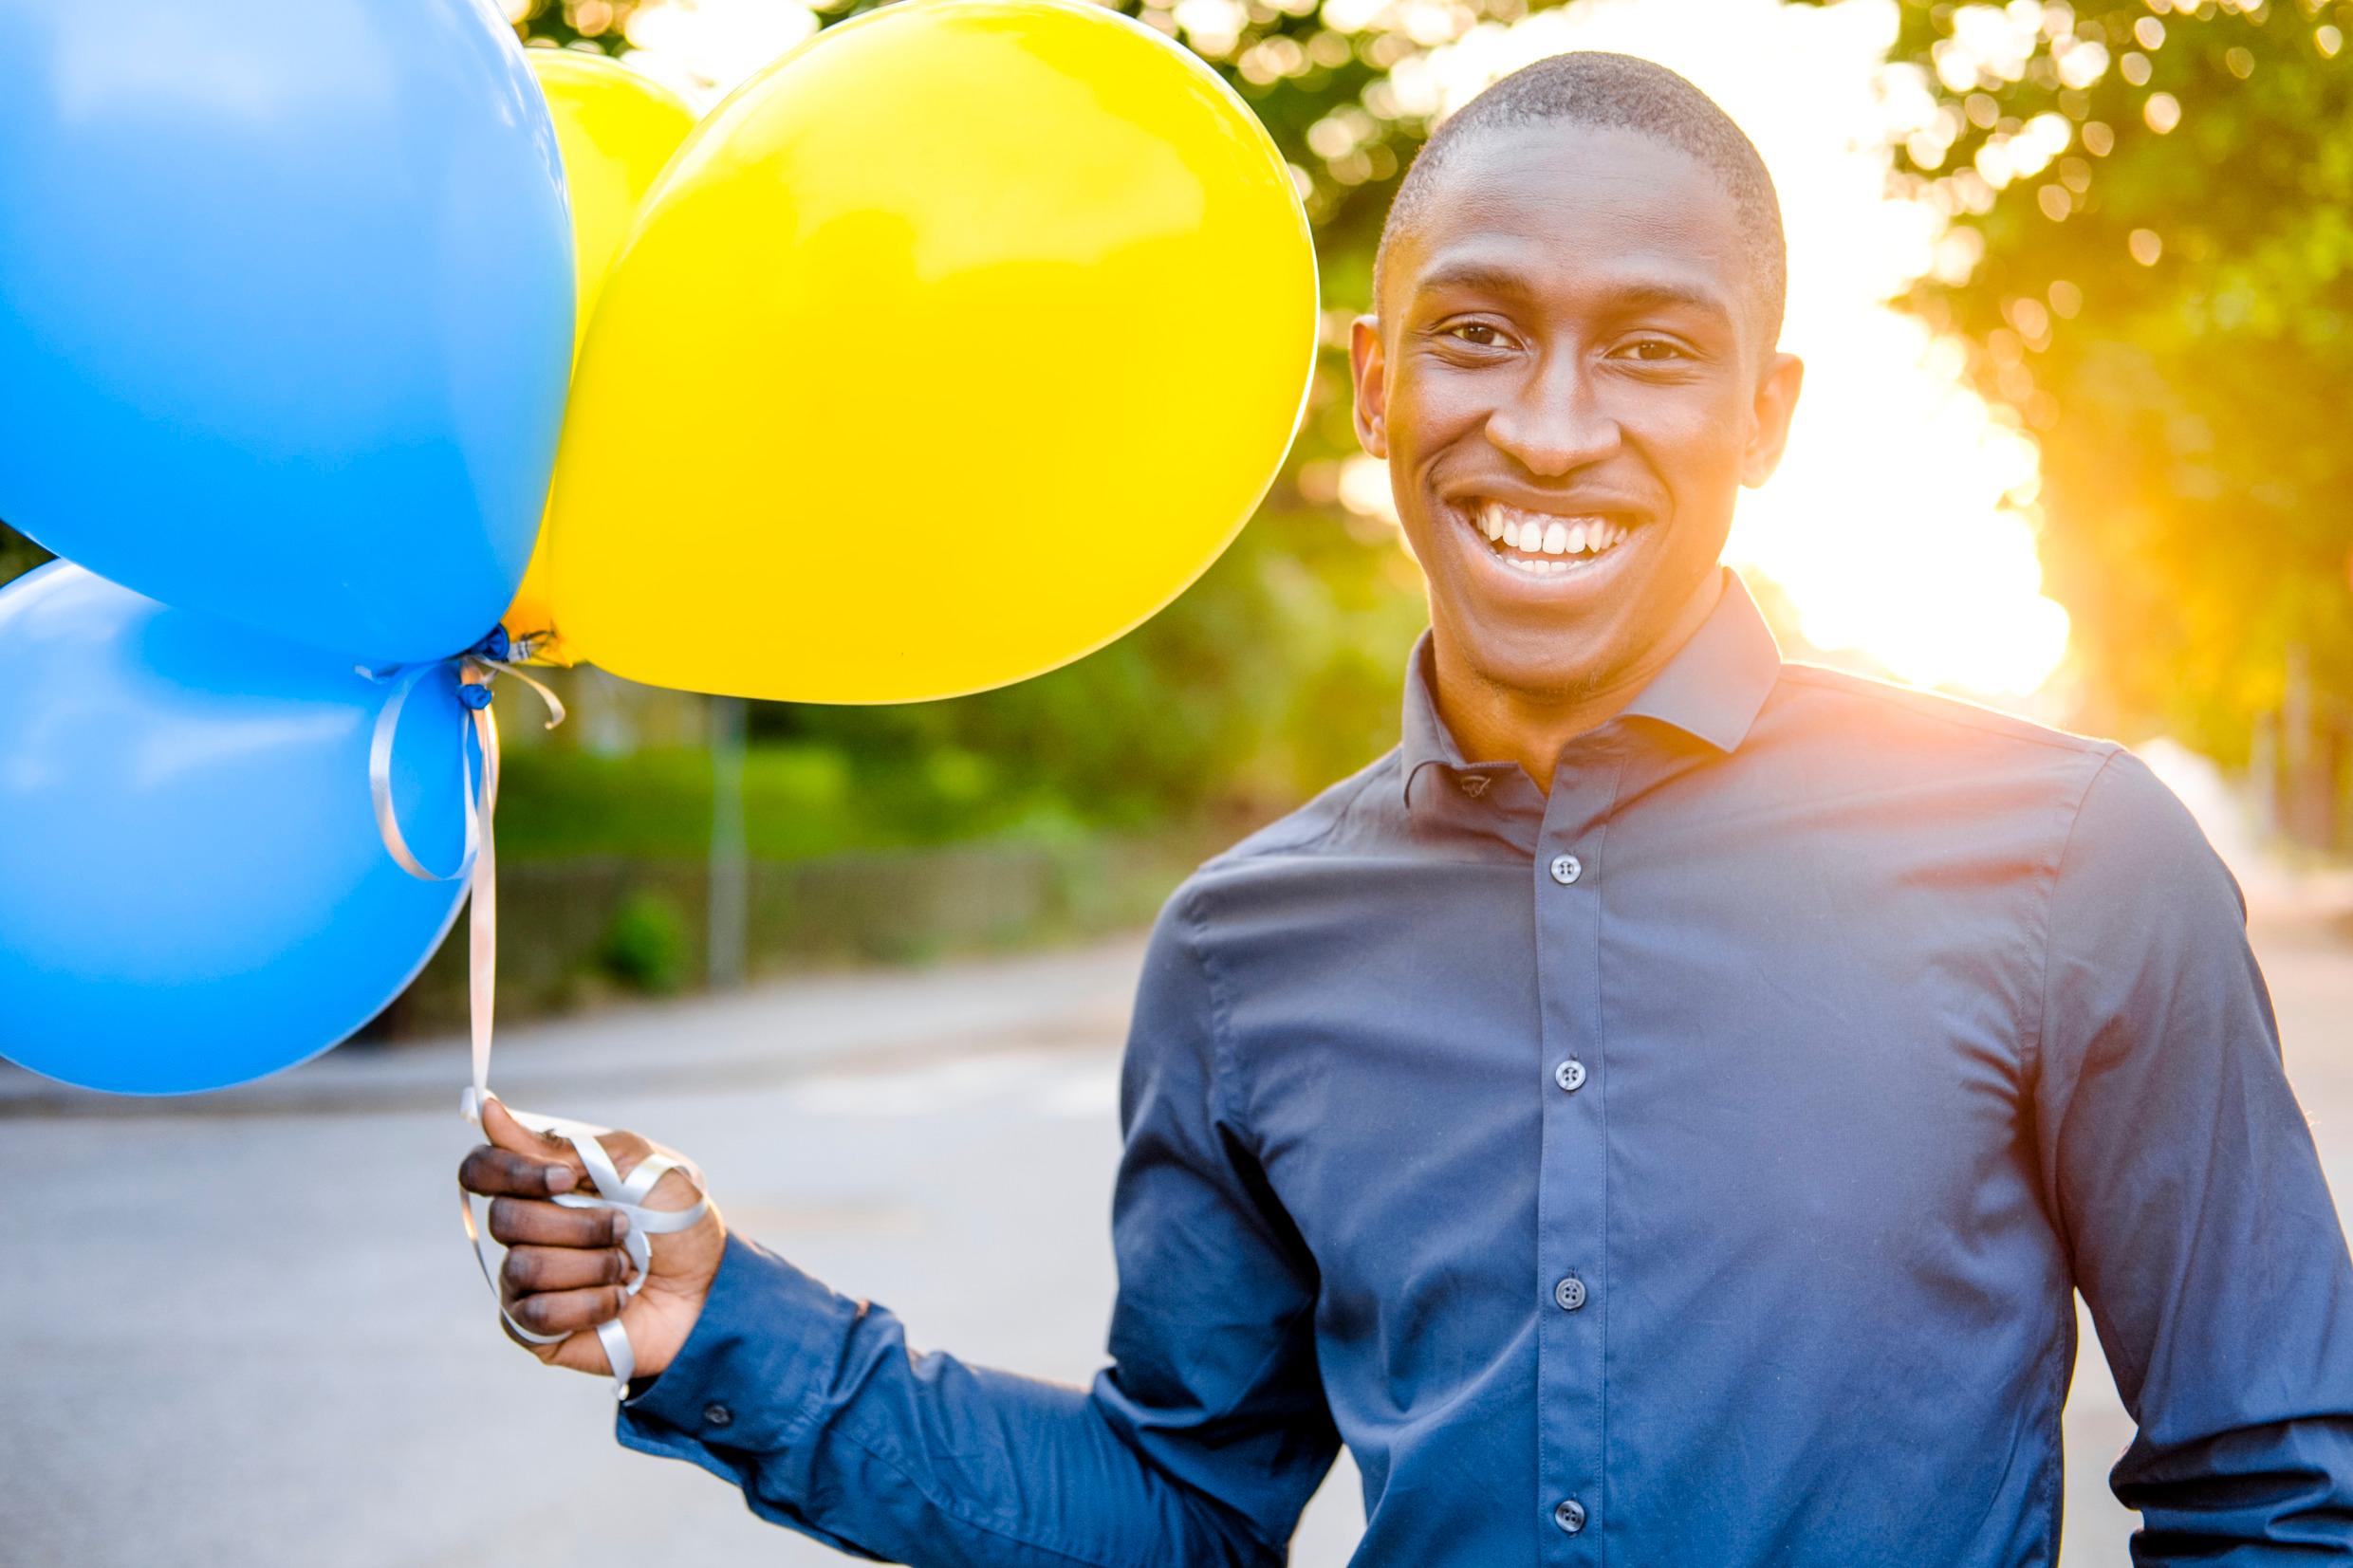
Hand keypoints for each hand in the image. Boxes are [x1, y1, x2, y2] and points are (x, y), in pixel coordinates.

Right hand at [457, 1097, 726, 1381]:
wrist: (710, 1286)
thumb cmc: (676, 1219)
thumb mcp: (634, 1163)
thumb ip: (563, 1145)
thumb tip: (489, 1110)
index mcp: (542, 1183)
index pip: (481, 1168)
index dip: (512, 1172)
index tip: (567, 1179)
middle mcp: (525, 1230)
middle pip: (504, 1219)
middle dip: (578, 1225)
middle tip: (625, 1227)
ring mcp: (526, 1280)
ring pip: (523, 1267)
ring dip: (592, 1265)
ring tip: (627, 1267)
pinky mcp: (536, 1327)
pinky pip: (536, 1314)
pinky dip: (590, 1305)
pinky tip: (618, 1299)